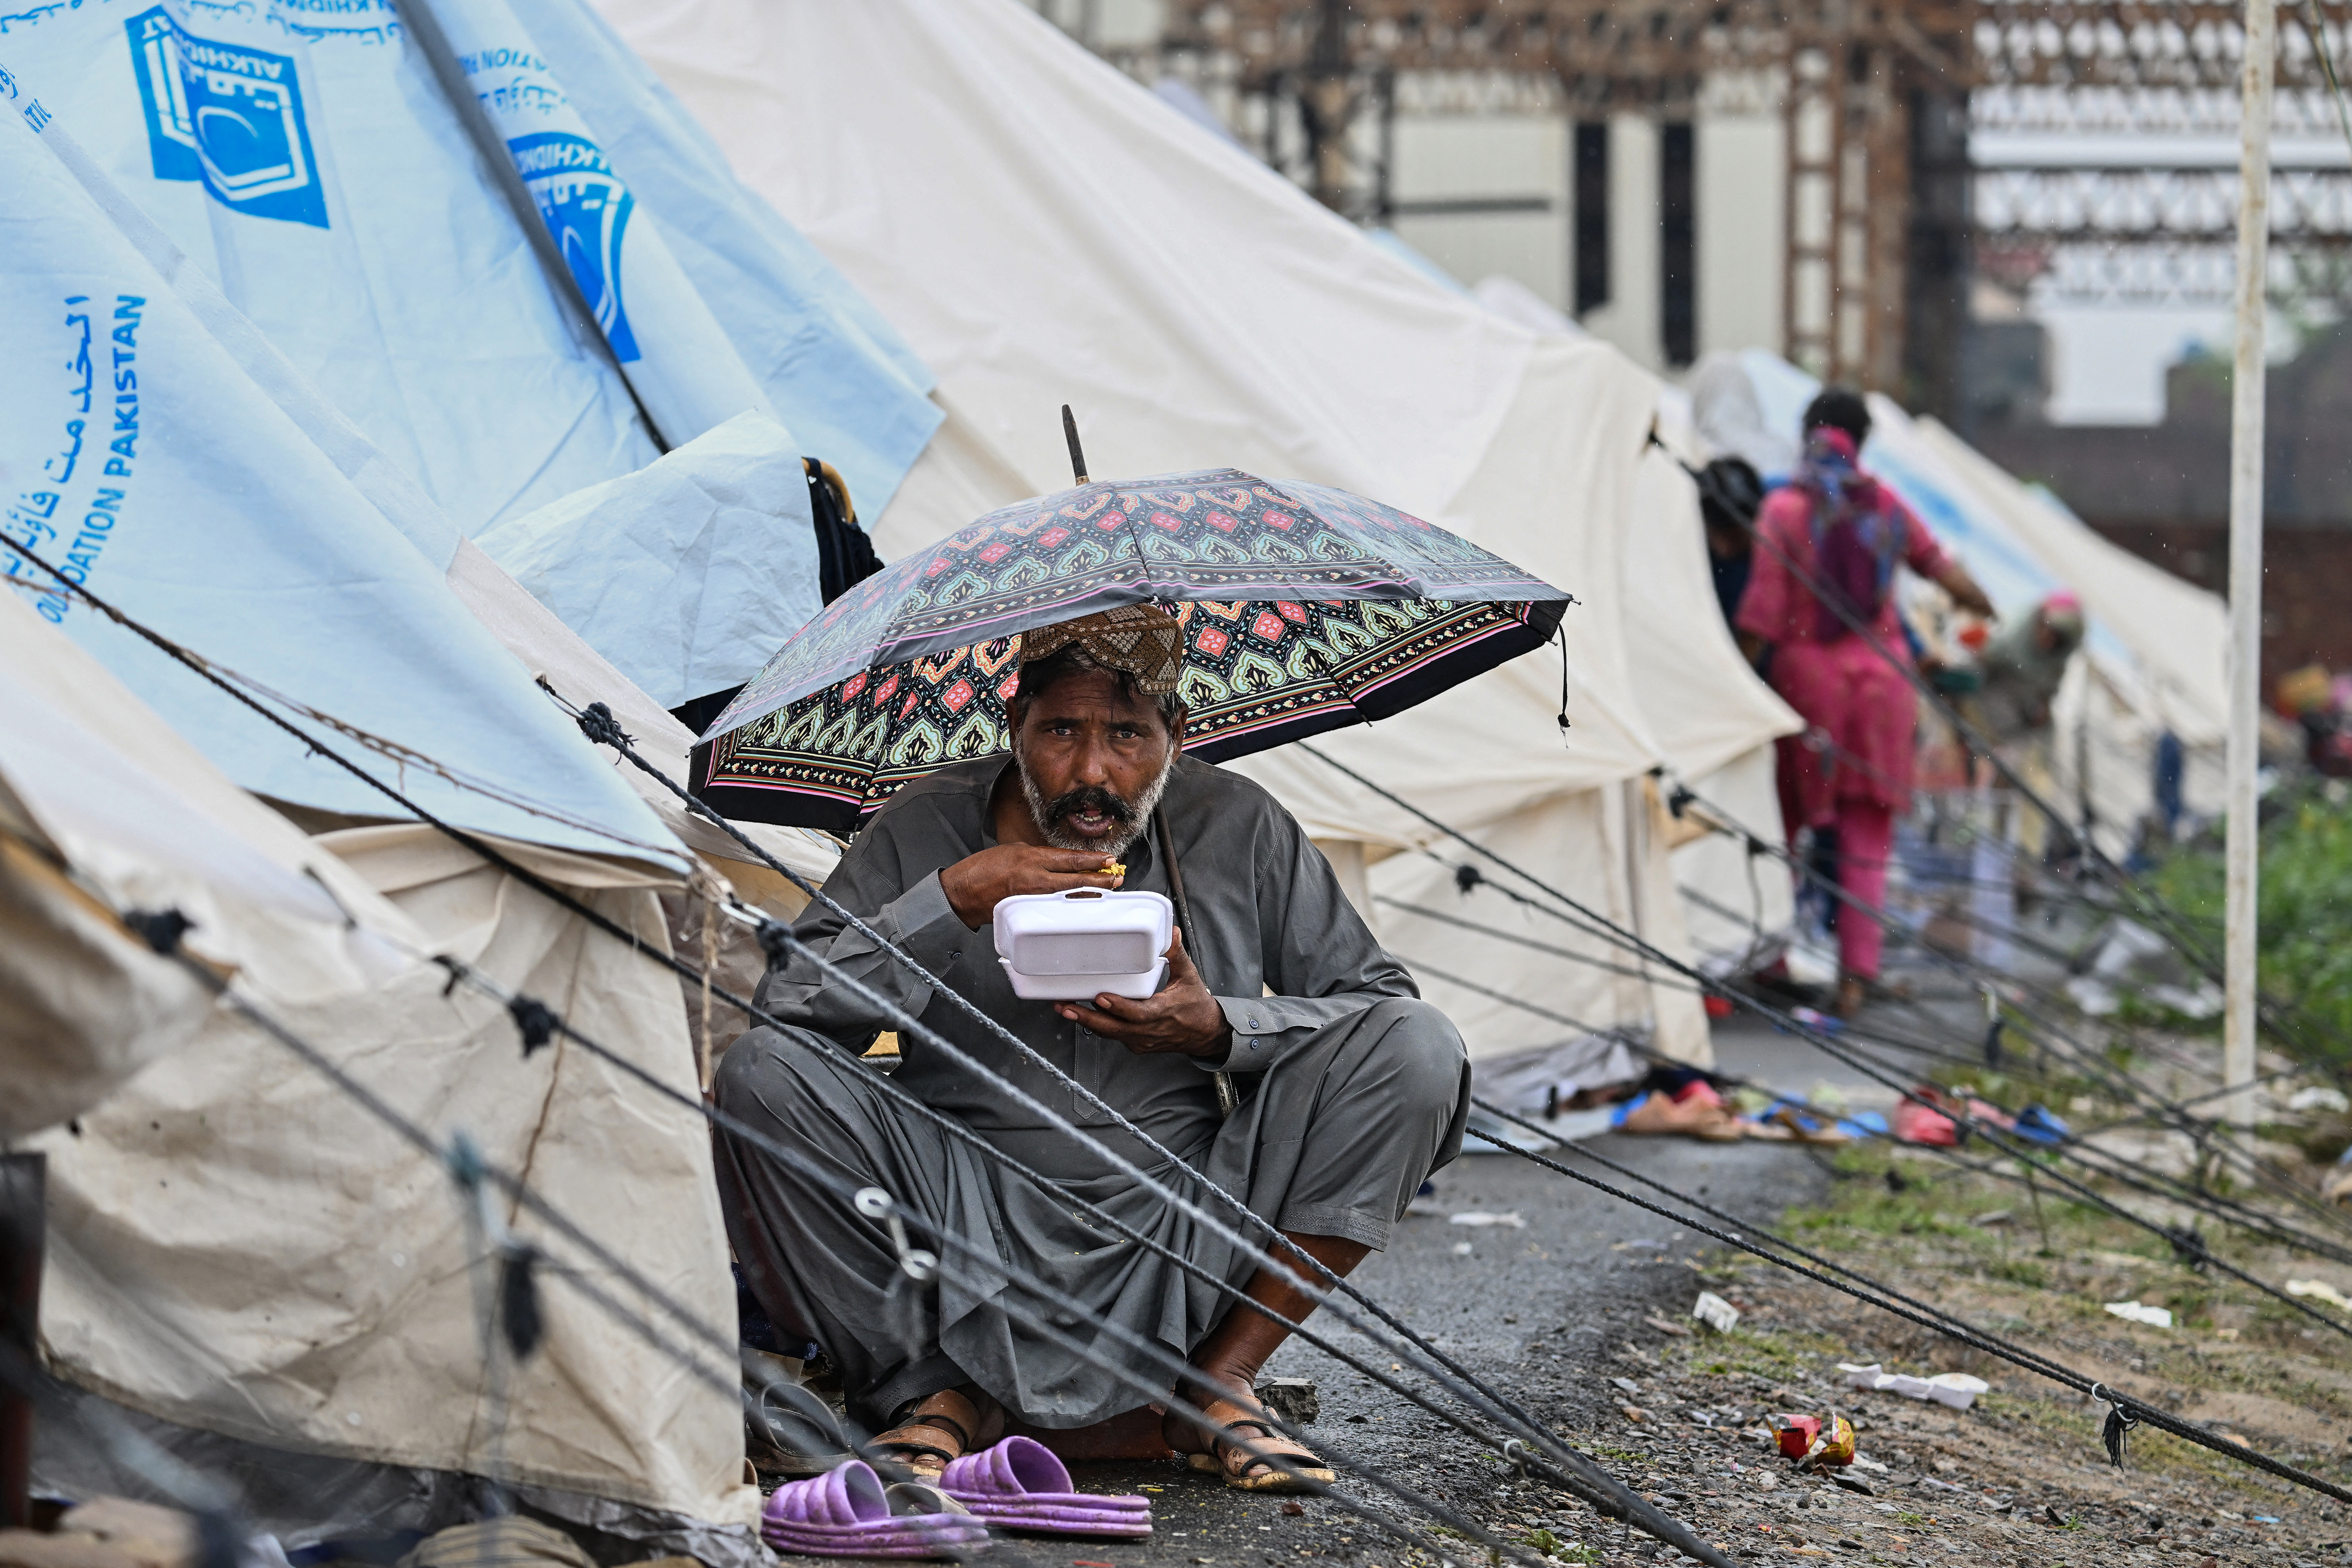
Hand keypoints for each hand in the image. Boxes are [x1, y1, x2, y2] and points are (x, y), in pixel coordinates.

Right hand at [939, 843, 1122, 928]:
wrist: (962, 893)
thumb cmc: (982, 869)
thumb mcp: (1012, 851)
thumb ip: (1036, 856)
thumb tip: (1057, 862)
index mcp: (1031, 858)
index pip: (1069, 859)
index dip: (1092, 860)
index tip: (1108, 859)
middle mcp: (1035, 878)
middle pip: (1075, 878)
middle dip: (1099, 878)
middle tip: (1117, 877)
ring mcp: (1033, 897)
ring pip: (1069, 896)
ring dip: (1090, 894)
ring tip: (1108, 891)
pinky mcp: (1029, 912)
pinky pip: (1055, 909)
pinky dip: (1071, 906)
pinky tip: (1083, 907)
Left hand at [1056, 929, 1231, 1058]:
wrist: (1205, 1034)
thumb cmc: (1197, 1007)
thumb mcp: (1189, 977)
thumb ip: (1177, 954)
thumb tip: (1171, 932)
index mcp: (1163, 1013)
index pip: (1138, 1014)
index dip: (1118, 1007)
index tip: (1101, 997)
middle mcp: (1149, 1030)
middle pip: (1114, 1028)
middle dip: (1087, 1018)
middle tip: (1066, 1007)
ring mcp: (1141, 1040)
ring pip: (1110, 1033)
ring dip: (1086, 1021)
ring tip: (1065, 1008)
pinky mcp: (1137, 1044)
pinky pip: (1114, 1035)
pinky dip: (1099, 1025)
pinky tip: (1082, 1014)